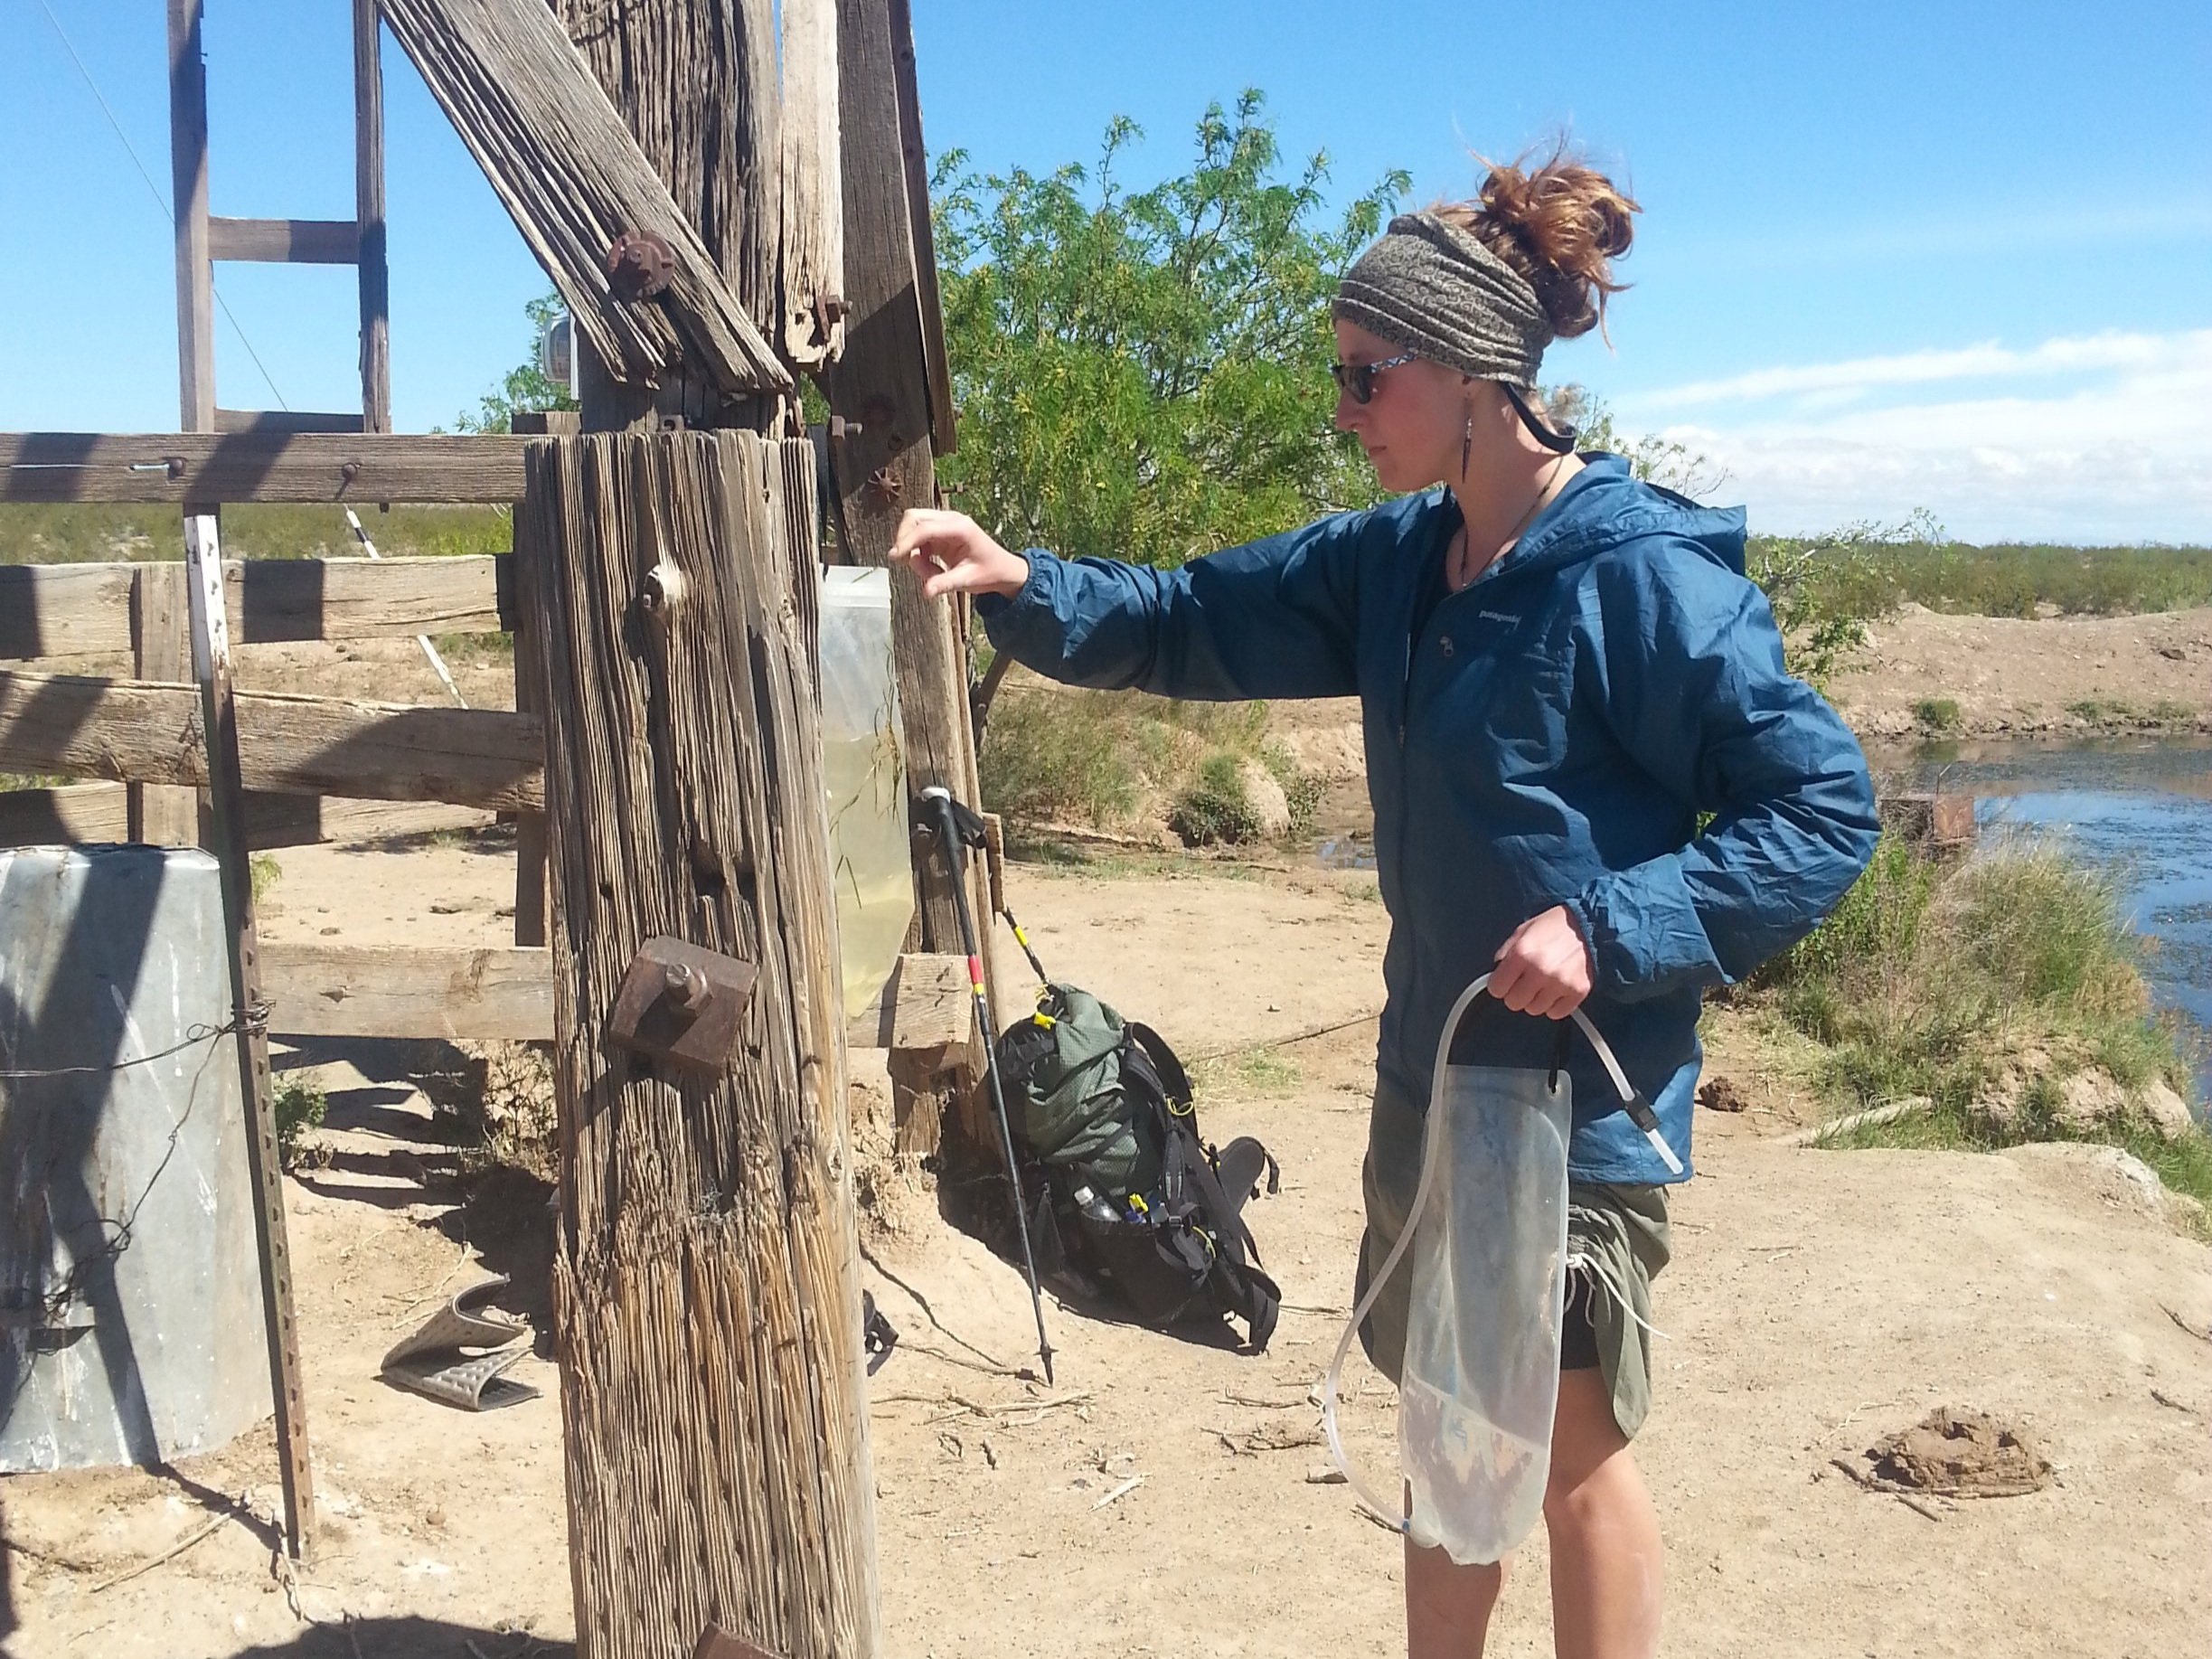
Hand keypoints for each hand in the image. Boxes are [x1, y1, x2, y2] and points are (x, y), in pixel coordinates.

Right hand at [889, 508, 1030, 600]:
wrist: (1004, 570)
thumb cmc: (991, 572)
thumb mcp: (969, 580)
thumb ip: (946, 583)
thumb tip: (926, 591)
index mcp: (960, 527)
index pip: (925, 528)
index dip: (907, 541)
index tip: (895, 557)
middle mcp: (951, 520)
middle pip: (913, 517)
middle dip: (903, 538)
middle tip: (903, 562)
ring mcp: (945, 525)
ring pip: (913, 527)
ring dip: (912, 550)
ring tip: (930, 574)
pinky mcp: (940, 534)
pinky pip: (919, 540)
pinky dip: (919, 555)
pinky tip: (933, 571)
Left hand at [1488, 905, 1593, 1019]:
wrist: (1591, 926)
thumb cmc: (1555, 927)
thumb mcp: (1522, 931)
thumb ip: (1505, 953)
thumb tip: (1495, 974)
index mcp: (1522, 953)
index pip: (1496, 988)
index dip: (1499, 985)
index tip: (1504, 982)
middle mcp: (1540, 970)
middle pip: (1514, 1003)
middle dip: (1516, 994)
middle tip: (1524, 983)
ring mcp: (1560, 983)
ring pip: (1534, 1010)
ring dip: (1536, 1000)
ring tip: (1543, 983)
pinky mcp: (1577, 992)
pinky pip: (1556, 1013)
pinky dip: (1554, 1005)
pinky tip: (1556, 990)